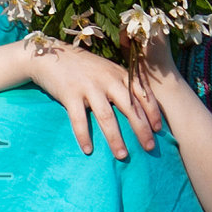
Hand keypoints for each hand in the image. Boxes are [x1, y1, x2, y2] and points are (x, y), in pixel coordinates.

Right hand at [25, 39, 163, 157]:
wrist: (52, 55)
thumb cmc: (83, 67)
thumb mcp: (107, 69)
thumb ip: (122, 83)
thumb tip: (139, 108)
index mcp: (119, 73)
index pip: (142, 94)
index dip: (152, 112)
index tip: (159, 130)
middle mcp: (107, 79)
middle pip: (129, 107)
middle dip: (141, 129)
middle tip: (149, 147)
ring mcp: (89, 87)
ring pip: (106, 117)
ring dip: (115, 138)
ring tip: (122, 156)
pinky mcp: (70, 94)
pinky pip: (79, 120)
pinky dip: (84, 136)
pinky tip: (88, 150)